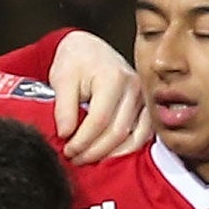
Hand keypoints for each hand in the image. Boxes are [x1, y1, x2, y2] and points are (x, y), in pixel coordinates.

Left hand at [48, 30, 148, 162]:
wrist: (88, 49)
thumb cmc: (75, 61)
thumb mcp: (62, 80)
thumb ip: (64, 109)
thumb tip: (65, 135)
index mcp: (113, 78)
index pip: (99, 121)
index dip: (82, 141)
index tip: (68, 150)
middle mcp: (134, 87)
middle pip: (118, 132)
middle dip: (94, 151)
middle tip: (75, 158)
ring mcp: (144, 97)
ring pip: (134, 138)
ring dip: (112, 154)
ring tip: (89, 159)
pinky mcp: (147, 106)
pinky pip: (143, 134)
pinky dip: (127, 149)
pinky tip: (109, 154)